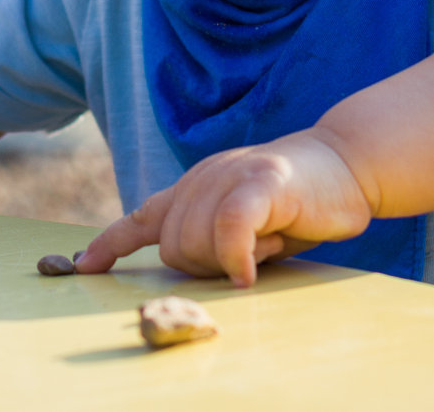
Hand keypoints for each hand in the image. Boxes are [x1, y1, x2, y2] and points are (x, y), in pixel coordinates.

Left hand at [73, 128, 375, 286]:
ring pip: (199, 243)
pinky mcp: (260, 182)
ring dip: (235, 258)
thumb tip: (188, 266)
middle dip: (209, 266)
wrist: (349, 164)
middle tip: (255, 250)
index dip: (111, 244)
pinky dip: (237, 255)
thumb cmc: (299, 203)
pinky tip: (250, 268)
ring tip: (271, 236)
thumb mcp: (244, 221)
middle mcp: (203, 177)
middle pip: (175, 249)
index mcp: (195, 187)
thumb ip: (211, 237)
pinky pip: (229, 228)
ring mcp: (229, 175)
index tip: (85, 268)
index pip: (141, 217)